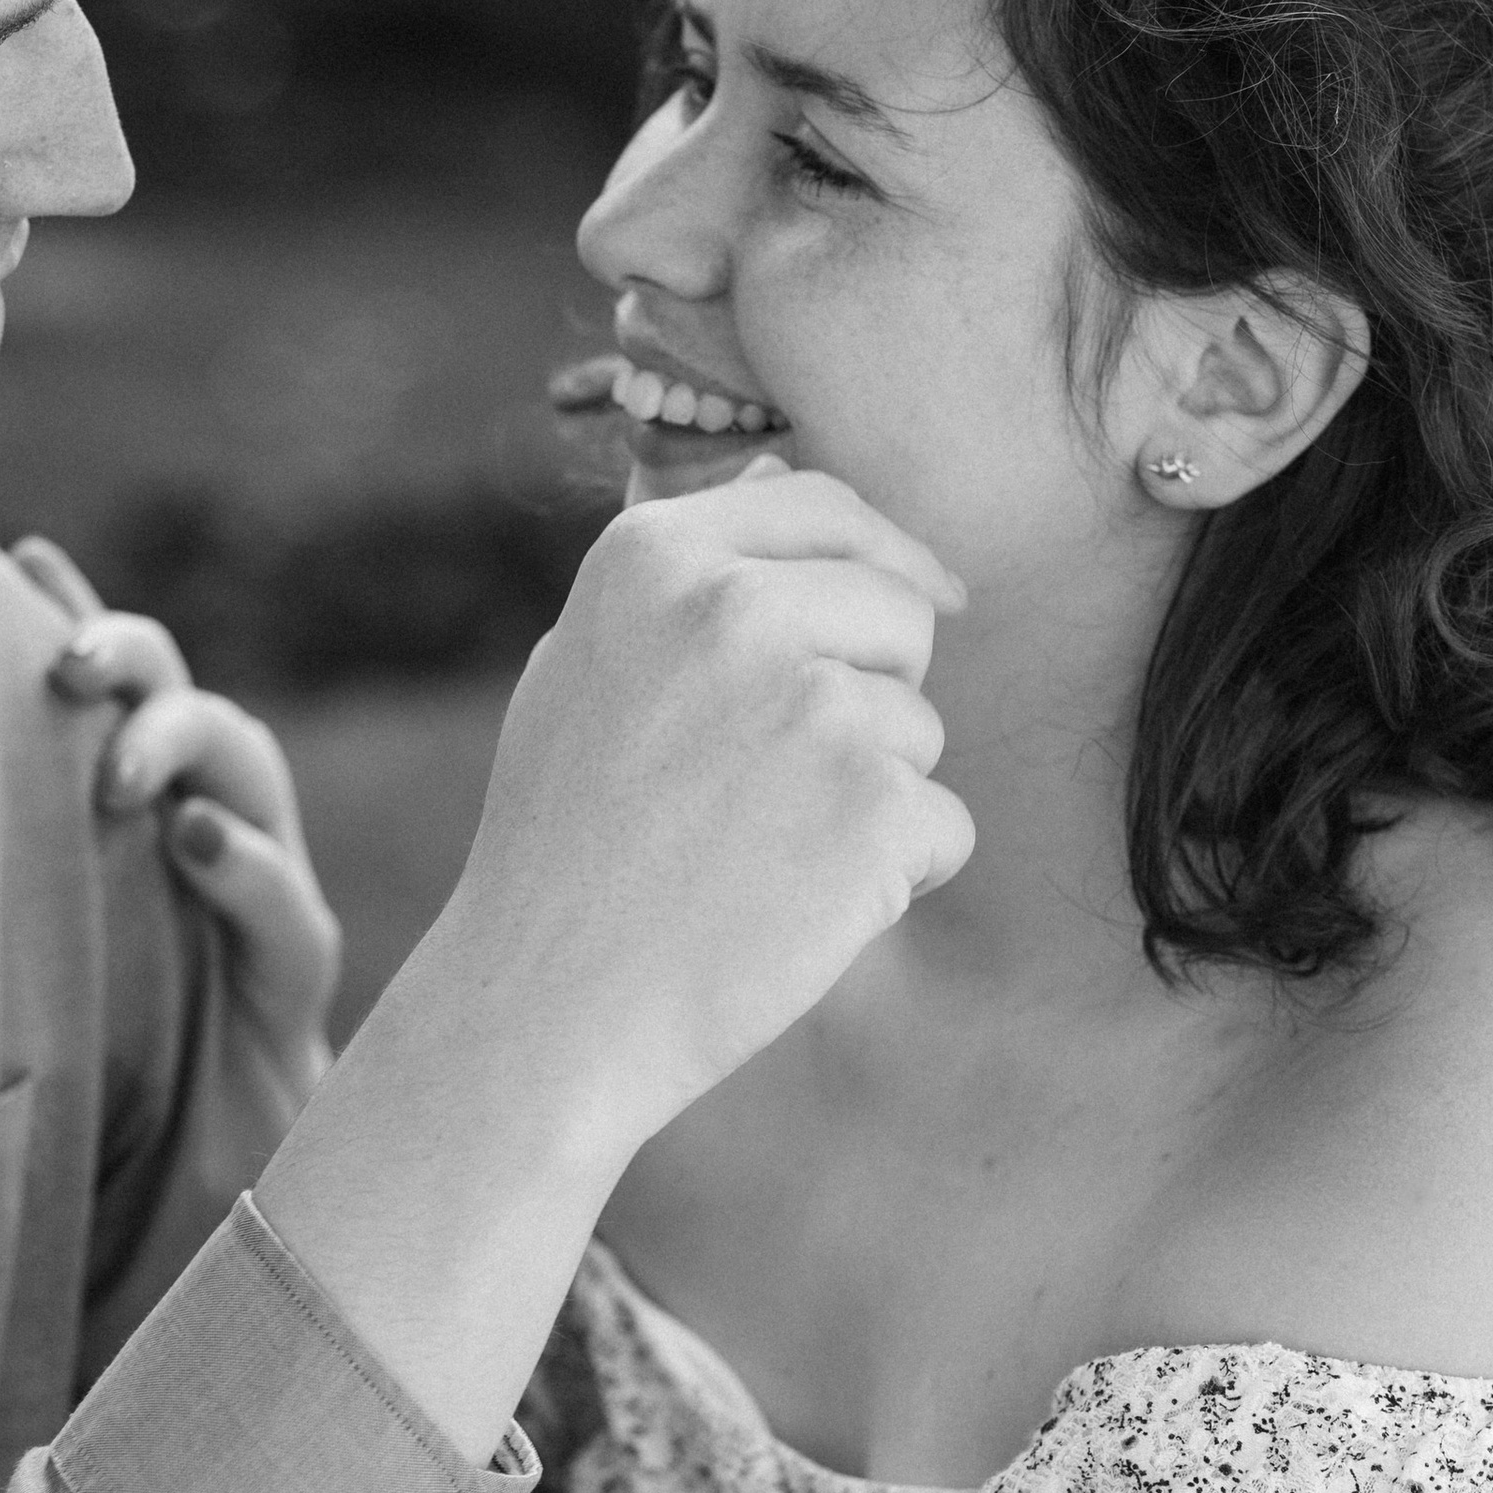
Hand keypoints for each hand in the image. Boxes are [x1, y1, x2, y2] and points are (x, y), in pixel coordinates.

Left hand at [13, 537, 342, 1105]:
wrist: (195, 1212)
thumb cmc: (88, 1089)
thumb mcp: (3, 971)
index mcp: (139, 828)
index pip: (117, 697)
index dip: (81, 618)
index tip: (20, 555)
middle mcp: (210, 843)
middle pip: (185, 704)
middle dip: (131, 659)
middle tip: (60, 661)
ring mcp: (264, 910)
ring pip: (251, 774)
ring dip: (185, 746)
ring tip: (116, 763)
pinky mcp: (294, 995)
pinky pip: (292, 917)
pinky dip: (250, 871)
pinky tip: (197, 841)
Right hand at [435, 458, 972, 1159]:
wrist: (547, 1005)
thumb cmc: (563, 846)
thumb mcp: (584, 666)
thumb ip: (684, 579)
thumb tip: (781, 488)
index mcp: (656, 556)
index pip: (826, 507)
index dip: (881, 558)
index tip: (925, 600)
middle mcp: (736, 608)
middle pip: (899, 612)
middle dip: (872, 690)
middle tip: (775, 787)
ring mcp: (812, 703)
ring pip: (921, 728)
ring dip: (874, 795)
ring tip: (761, 855)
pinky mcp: (874, 806)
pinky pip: (944, 825)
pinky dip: (899, 878)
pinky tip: (800, 909)